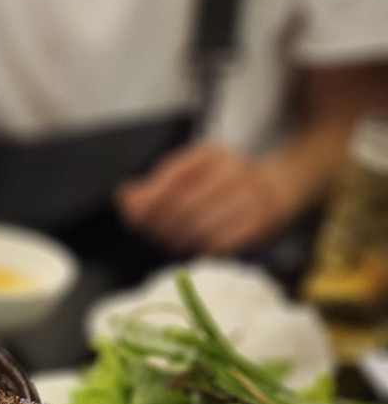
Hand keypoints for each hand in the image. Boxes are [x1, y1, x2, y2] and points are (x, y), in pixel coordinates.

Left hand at [116, 142, 290, 254]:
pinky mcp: (258, 223)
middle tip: (154, 234)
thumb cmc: (223, 184)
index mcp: (212, 154)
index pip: (172, 178)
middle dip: (160, 225)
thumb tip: (124, 199)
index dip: (149, 201)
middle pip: (182, 205)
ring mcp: (249, 197)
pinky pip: (218, 243)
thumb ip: (154, 187)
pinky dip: (200, 249)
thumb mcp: (191, 175)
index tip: (134, 216)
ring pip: (198, 227)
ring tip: (174, 241)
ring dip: (178, 240)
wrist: (280, 187)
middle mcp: (233, 170)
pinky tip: (195, 247)